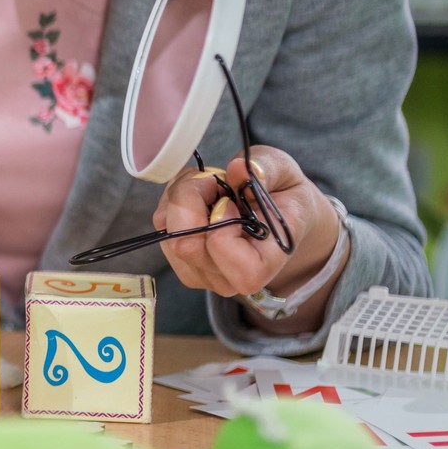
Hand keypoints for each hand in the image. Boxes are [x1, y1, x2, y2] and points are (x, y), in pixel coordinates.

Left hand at [154, 144, 342, 299]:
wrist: (277, 213)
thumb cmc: (283, 196)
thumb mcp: (286, 173)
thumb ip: (267, 170)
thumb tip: (236, 170)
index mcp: (267, 264)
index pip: (240, 268)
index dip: (224, 226)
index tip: (230, 199)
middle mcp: (231, 278)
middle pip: (186, 245)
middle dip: (190, 198)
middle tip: (211, 179)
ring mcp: (202, 274)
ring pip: (168, 234)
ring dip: (179, 198)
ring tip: (207, 183)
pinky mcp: (181, 261)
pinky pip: (161, 228)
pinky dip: (170, 202)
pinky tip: (194, 193)